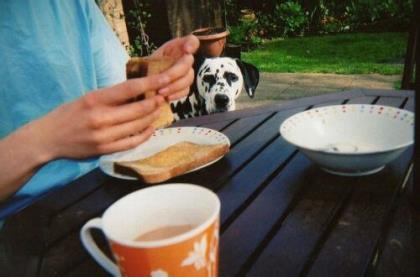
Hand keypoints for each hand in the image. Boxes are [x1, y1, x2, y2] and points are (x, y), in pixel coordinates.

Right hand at [31, 75, 172, 159]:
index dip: (151, 83)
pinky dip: (145, 134)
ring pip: (138, 126)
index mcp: (95, 99)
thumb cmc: (69, 114)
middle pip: (138, 109)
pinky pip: (132, 142)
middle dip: (155, 103)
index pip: (129, 88)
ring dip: (152, 117)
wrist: (48, 138)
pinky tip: (151, 128)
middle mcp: (100, 117)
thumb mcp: (87, 98)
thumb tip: (139, 91)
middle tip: (164, 97)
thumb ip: (111, 97)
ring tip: (159, 111)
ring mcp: (104, 136)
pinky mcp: (105, 150)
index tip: (165, 78)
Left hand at [151, 35, 198, 100]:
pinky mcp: (185, 87)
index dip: (192, 44)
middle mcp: (184, 59)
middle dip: (174, 72)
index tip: (186, 51)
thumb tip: (164, 66)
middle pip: (188, 62)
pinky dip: (176, 94)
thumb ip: (156, 59)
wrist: (142, 83)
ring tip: (161, 92)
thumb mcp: (147, 60)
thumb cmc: (145, 69)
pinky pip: (186, 90)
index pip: (192, 41)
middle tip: (162, 80)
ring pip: (188, 78)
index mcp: (176, 48)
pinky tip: (167, 98)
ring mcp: (186, 73)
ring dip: (175, 85)